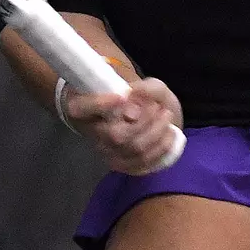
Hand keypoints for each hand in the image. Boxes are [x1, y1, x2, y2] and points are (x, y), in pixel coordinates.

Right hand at [61, 77, 184, 175]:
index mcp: (84, 105)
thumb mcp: (146, 84)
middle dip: (145, 120)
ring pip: (133, 149)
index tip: (122, 96)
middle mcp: (92, 132)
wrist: (151, 117)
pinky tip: (169, 134)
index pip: (81, 108)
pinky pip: (142, 164)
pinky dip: (161, 148)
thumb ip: (144, 88)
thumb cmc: (142, 97)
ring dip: (156, 132)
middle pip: (115, 134)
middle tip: (157, 106)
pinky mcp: (122, 165)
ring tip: (166, 116)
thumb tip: (135, 102)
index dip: (99, 104)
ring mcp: (106, 152)